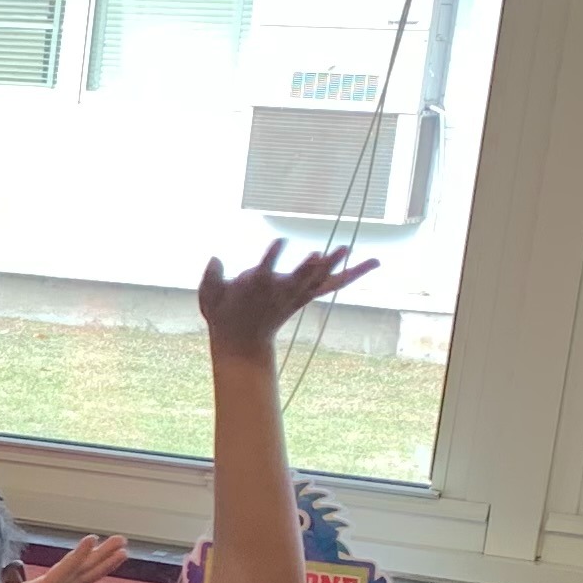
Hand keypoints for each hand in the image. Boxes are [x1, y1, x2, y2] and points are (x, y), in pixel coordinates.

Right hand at [0, 534, 130, 582]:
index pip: (64, 574)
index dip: (78, 557)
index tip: (93, 538)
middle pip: (81, 575)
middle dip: (100, 557)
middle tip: (122, 540)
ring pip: (80, 578)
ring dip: (98, 563)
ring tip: (119, 550)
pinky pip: (70, 582)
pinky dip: (81, 571)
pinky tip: (86, 564)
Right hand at [198, 243, 379, 360]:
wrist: (241, 341)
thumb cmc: (223, 313)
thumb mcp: (209, 297)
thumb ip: (211, 278)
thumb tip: (216, 259)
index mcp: (254, 288)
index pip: (265, 271)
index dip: (273, 256)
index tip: (281, 240)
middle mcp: (279, 292)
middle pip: (297, 279)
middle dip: (308, 267)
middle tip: (321, 254)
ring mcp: (294, 294)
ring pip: (317, 279)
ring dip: (332, 265)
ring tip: (347, 247)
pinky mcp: (305, 296)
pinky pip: (332, 284)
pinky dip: (352, 274)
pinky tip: (373, 262)